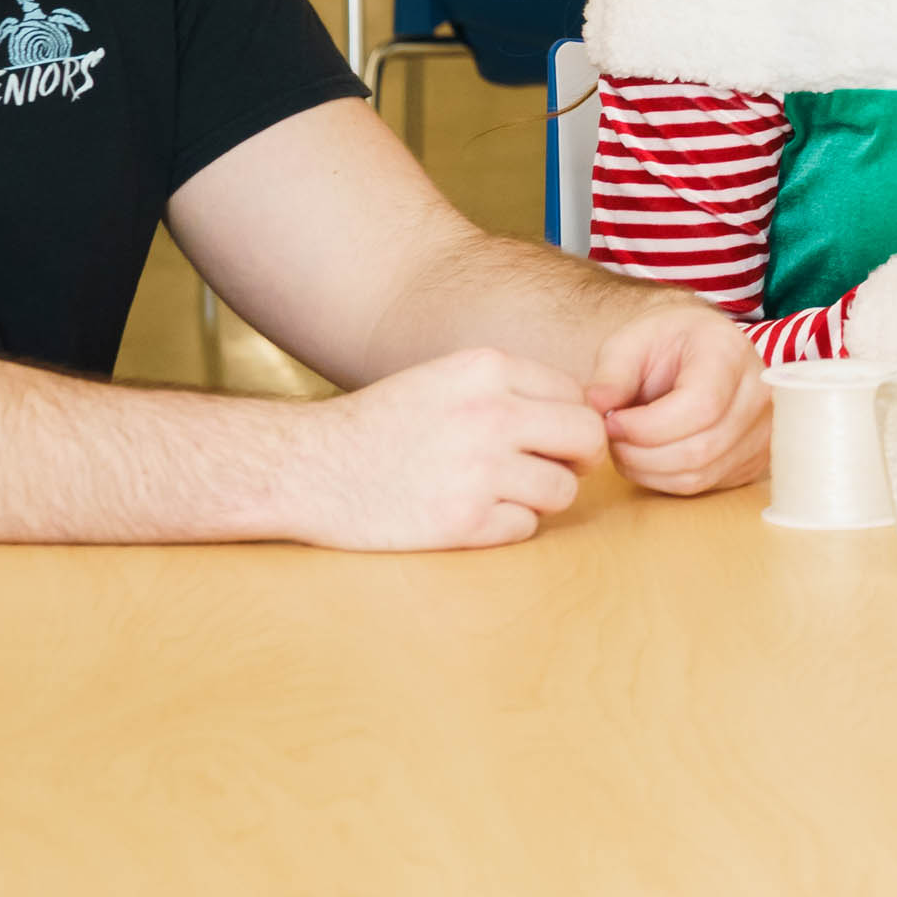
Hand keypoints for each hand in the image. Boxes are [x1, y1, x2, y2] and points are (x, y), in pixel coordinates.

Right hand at [281, 346, 604, 550]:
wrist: (310, 468)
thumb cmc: (382, 425)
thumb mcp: (446, 379)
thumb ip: (509, 388)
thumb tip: (585, 412)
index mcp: (487, 369)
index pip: (576, 395)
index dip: (568, 421)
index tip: (550, 439)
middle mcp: (490, 414)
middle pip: (586, 439)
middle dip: (578, 459)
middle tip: (554, 470)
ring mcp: (479, 470)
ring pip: (562, 490)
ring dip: (540, 498)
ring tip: (498, 493)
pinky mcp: (463, 521)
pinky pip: (525, 528)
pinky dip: (505, 527)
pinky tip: (470, 515)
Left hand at [587, 294, 766, 495]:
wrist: (701, 348)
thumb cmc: (666, 342)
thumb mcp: (631, 341)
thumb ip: (612, 373)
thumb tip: (595, 406)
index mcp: (730, 353)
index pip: (701, 407)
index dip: (648, 426)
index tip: (612, 421)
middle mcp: (758, 393)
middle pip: (701, 449)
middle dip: (641, 453)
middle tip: (612, 437)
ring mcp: (761, 431)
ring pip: (699, 475)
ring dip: (648, 470)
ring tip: (626, 445)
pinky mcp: (751, 459)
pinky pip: (702, 485)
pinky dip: (663, 479)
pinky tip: (647, 455)